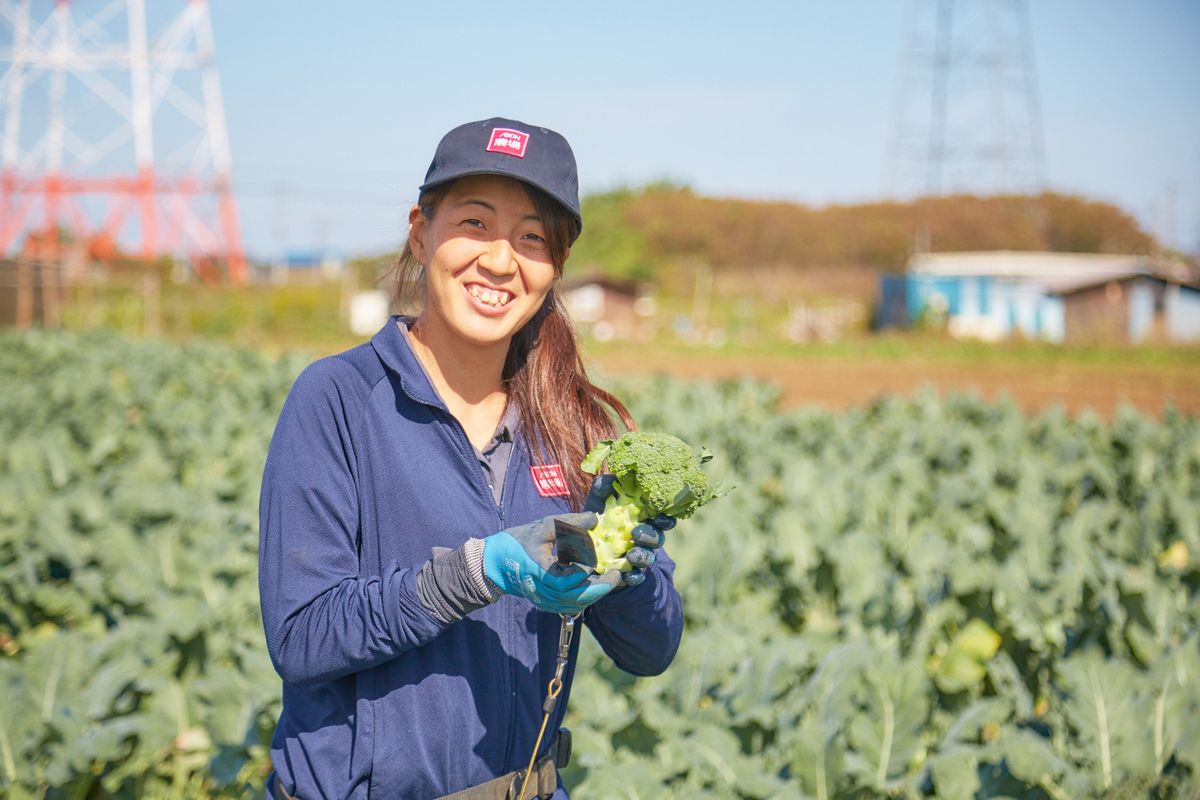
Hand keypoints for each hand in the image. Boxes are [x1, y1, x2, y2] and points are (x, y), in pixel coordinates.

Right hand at [483, 512, 613, 614]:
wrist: (494, 563)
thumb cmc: (518, 541)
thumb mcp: (543, 526)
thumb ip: (569, 522)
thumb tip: (594, 520)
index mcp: (540, 572)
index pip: (568, 579)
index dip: (584, 569)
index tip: (595, 555)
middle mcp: (542, 591)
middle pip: (577, 598)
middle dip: (600, 588)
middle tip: (616, 576)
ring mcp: (544, 601)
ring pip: (575, 604)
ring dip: (594, 593)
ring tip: (608, 579)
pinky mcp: (546, 604)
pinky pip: (569, 606)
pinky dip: (584, 598)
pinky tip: (592, 586)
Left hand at [584, 475, 674, 587]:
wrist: (585, 547)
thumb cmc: (598, 518)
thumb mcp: (598, 501)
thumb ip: (604, 489)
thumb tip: (610, 479)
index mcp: (644, 519)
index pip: (662, 518)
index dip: (666, 518)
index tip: (661, 516)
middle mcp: (645, 538)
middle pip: (658, 538)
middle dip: (650, 536)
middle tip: (636, 533)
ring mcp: (638, 557)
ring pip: (649, 558)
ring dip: (643, 556)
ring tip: (631, 555)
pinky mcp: (628, 574)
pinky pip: (636, 577)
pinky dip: (632, 576)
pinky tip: (626, 575)